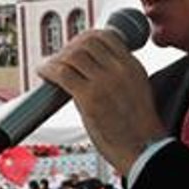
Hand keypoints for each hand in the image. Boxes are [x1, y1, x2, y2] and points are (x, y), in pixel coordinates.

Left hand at [37, 29, 164, 174]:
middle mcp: (120, 70)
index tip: (73, 47)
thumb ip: (114, 76)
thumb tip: (83, 71)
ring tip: (49, 68)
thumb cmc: (137, 130)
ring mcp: (105, 83)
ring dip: (57, 59)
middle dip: (68, 47)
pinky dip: (49, 70)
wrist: (144, 152)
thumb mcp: (134, 91)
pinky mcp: (90, 98)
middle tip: (59, 59)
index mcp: (133, 67)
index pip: (106, 36)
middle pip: (86, 42)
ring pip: (73, 55)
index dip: (84, 38)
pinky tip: (44, 74)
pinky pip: (62, 73)